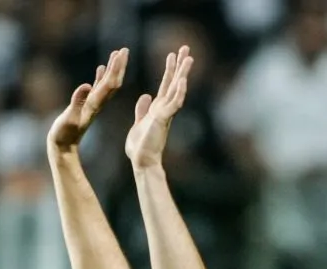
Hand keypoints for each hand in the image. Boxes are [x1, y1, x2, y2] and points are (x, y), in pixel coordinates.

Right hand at [47, 48, 128, 152]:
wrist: (63, 147)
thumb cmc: (63, 134)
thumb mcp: (68, 118)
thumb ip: (77, 102)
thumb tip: (87, 85)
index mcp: (94, 104)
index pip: (109, 84)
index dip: (115, 68)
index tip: (121, 54)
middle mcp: (97, 103)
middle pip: (113, 82)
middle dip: (119, 66)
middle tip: (125, 50)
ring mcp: (92, 104)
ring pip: (106, 84)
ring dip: (112, 69)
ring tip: (117, 54)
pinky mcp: (86, 106)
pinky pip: (97, 88)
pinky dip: (101, 77)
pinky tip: (101, 68)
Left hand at [125, 46, 192, 169]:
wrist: (142, 162)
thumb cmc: (140, 147)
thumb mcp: (138, 123)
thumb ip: (142, 110)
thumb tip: (145, 96)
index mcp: (157, 109)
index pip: (165, 85)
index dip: (169, 70)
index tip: (172, 55)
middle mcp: (164, 109)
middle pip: (173, 82)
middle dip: (179, 65)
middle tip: (185, 48)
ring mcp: (165, 114)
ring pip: (176, 90)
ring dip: (182, 73)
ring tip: (188, 57)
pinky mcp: (163, 120)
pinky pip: (173, 104)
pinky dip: (178, 92)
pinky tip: (182, 81)